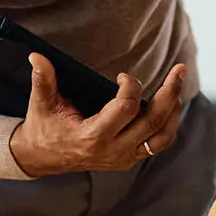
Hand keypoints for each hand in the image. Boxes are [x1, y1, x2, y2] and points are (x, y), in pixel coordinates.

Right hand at [8, 54, 186, 177]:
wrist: (43, 158)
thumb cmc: (44, 127)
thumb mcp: (41, 104)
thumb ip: (43, 80)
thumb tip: (36, 56)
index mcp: (92, 137)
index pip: (126, 109)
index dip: (131, 86)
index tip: (122, 75)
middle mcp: (113, 151)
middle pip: (153, 121)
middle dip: (169, 92)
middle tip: (179, 69)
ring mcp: (123, 158)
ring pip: (162, 136)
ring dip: (174, 109)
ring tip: (177, 84)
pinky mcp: (129, 159)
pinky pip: (158, 143)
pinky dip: (168, 123)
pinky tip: (169, 103)